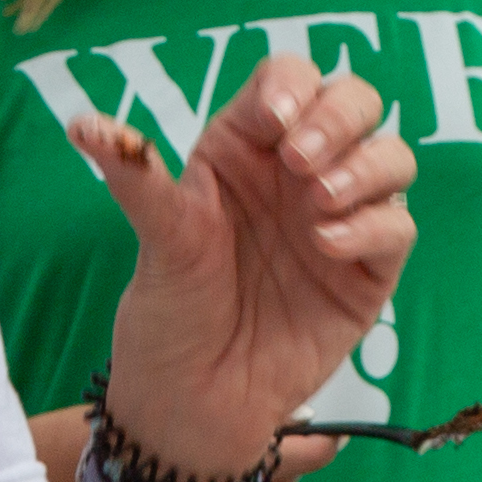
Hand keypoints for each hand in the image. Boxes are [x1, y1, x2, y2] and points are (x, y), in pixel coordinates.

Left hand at [86, 41, 417, 477]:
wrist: (196, 400)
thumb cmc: (171, 314)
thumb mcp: (156, 239)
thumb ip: (136, 178)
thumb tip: (82, 123)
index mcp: (246, 149)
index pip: (287, 81)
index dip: (292, 85)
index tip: (272, 121)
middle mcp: (299, 174)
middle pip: (353, 103)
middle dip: (338, 117)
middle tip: (299, 162)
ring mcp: (341, 218)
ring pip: (391, 156)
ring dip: (363, 166)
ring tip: (317, 204)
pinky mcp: (369, 270)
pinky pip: (398, 226)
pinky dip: (372, 224)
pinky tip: (328, 244)